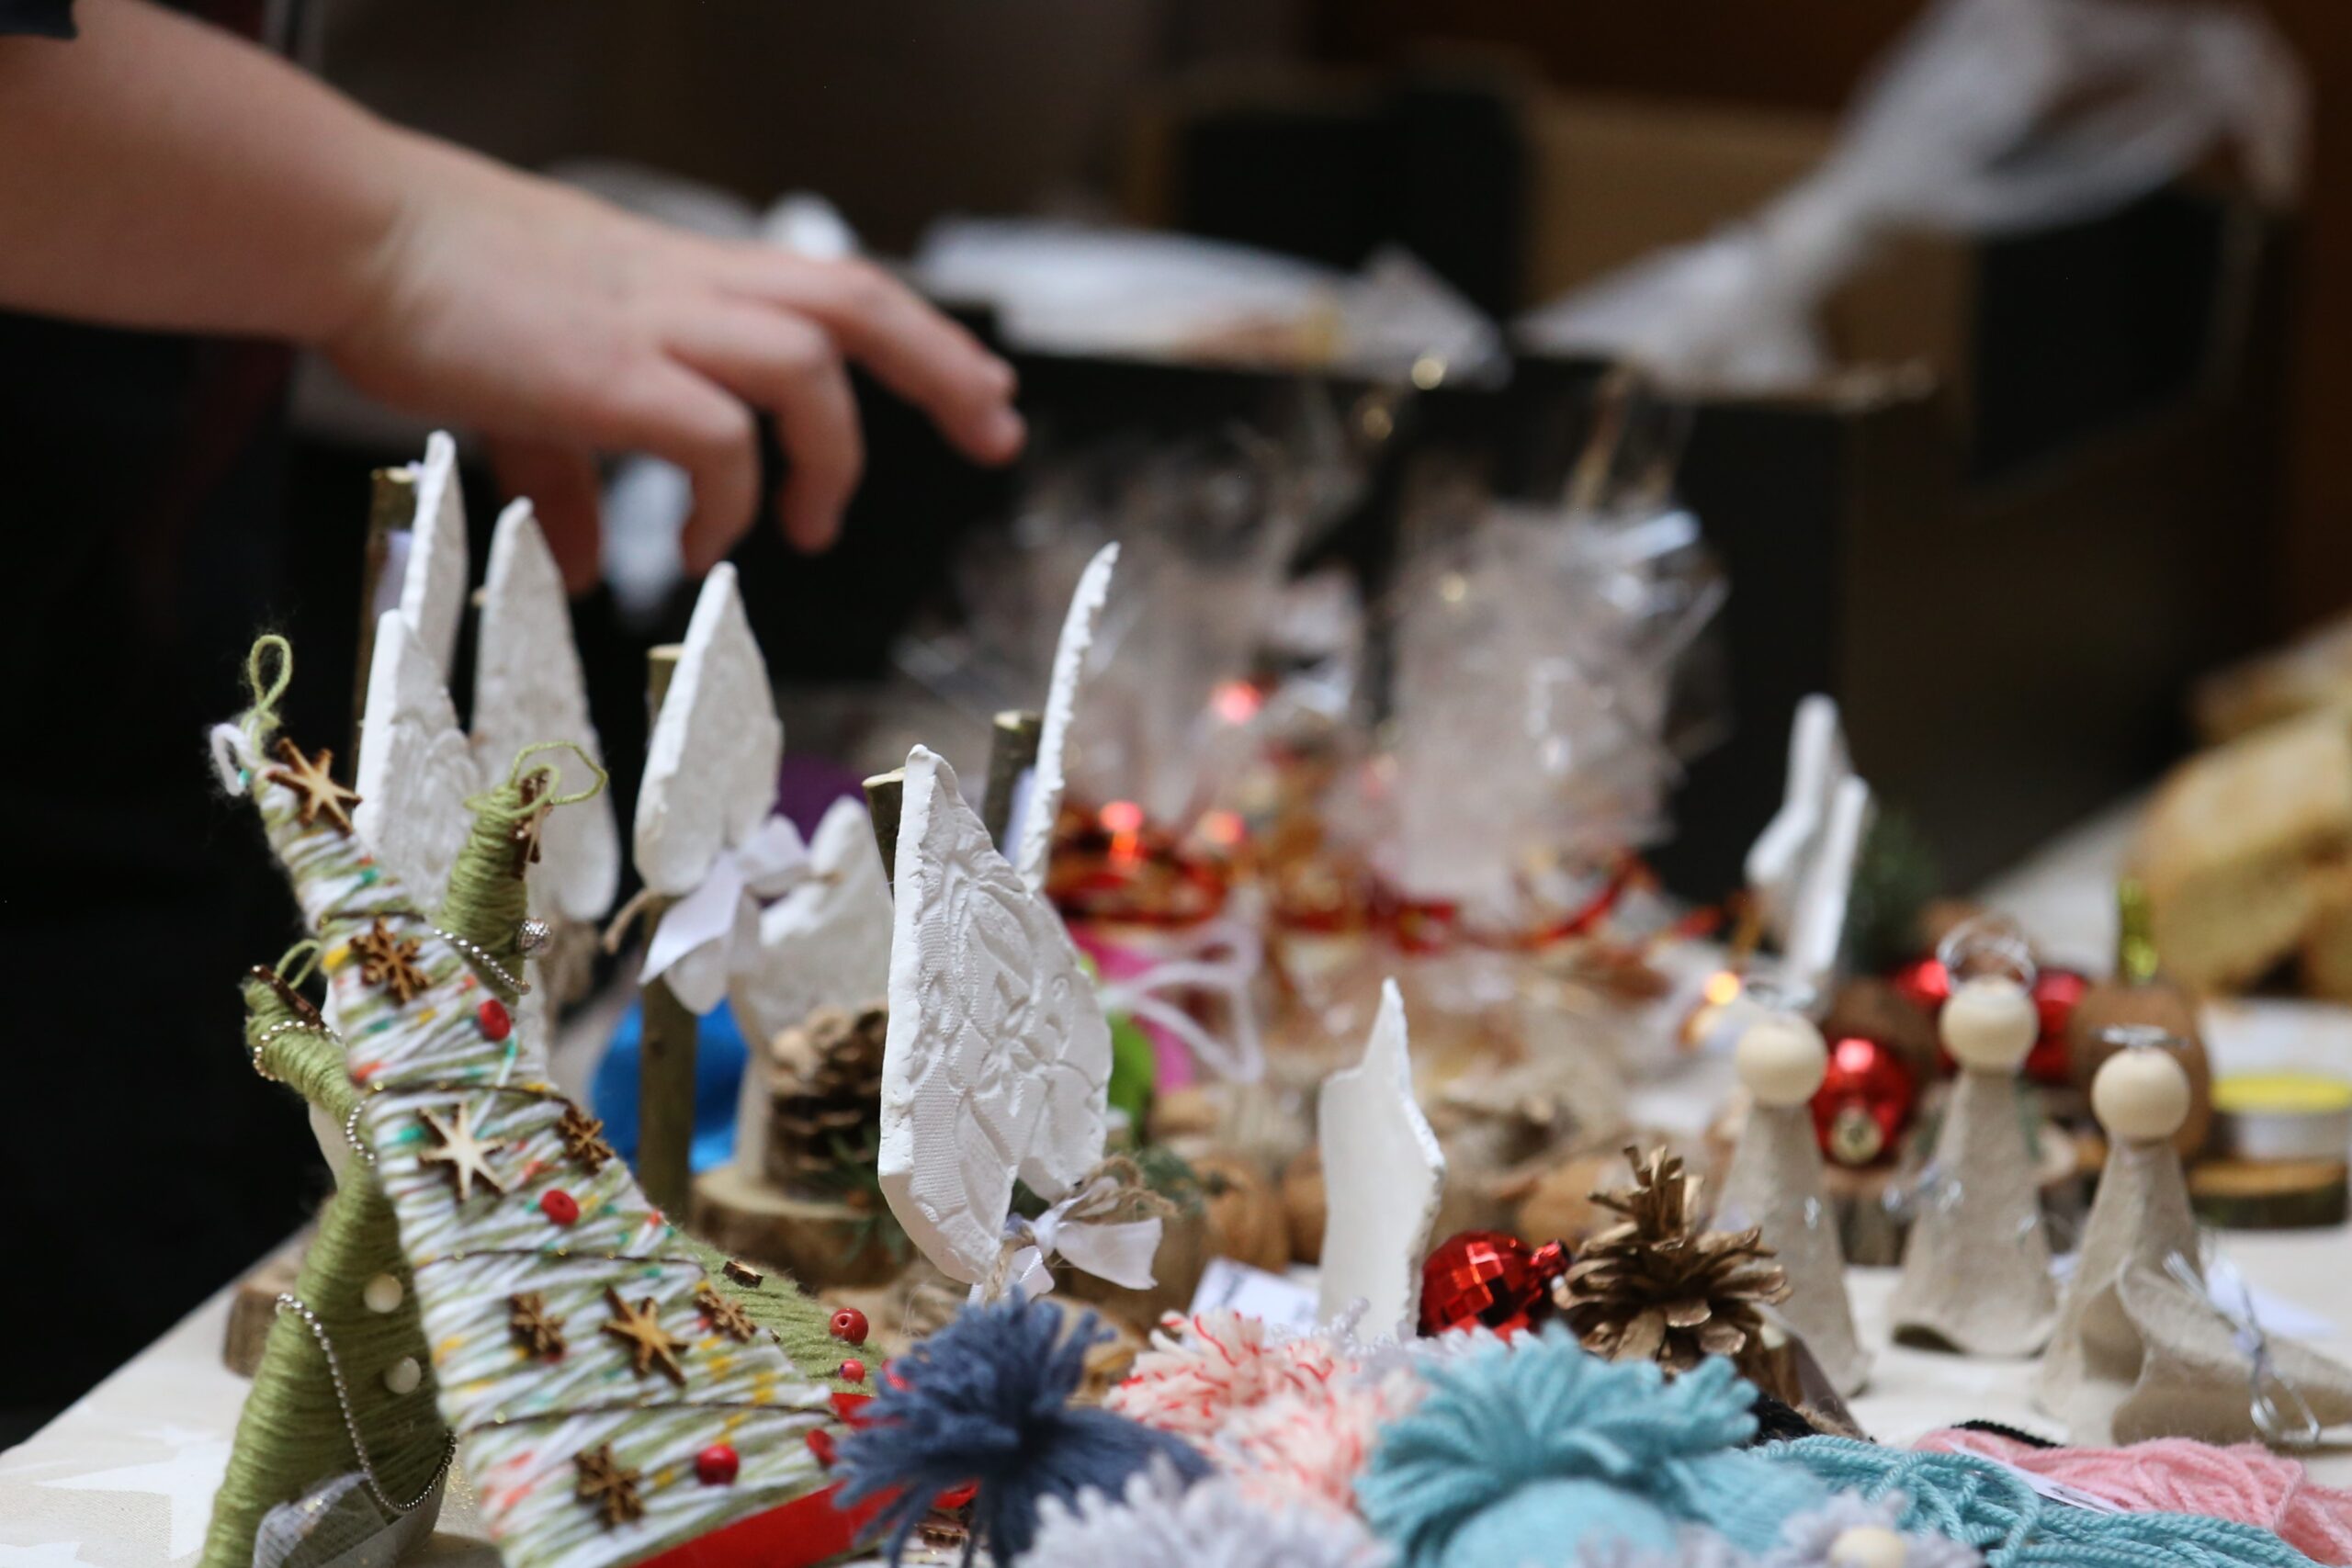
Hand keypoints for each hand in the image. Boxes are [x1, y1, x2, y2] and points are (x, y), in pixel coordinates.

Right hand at [324, 134, 1023, 590]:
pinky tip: (711, 548)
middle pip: (858, 303)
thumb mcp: (529, 393)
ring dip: (834, 451)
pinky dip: (734, 497)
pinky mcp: (612, 372)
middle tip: (997, 431)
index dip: (921, 334)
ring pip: (809, 363)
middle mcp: (689, 287)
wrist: (354, 234)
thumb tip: (592, 569)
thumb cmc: (436, 295)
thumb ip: (575, 482)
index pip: (833, 285)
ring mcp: (656, 324)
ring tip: (815, 527)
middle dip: (943, 367)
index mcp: (685, 274)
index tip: (982, 384)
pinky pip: (718, 437)